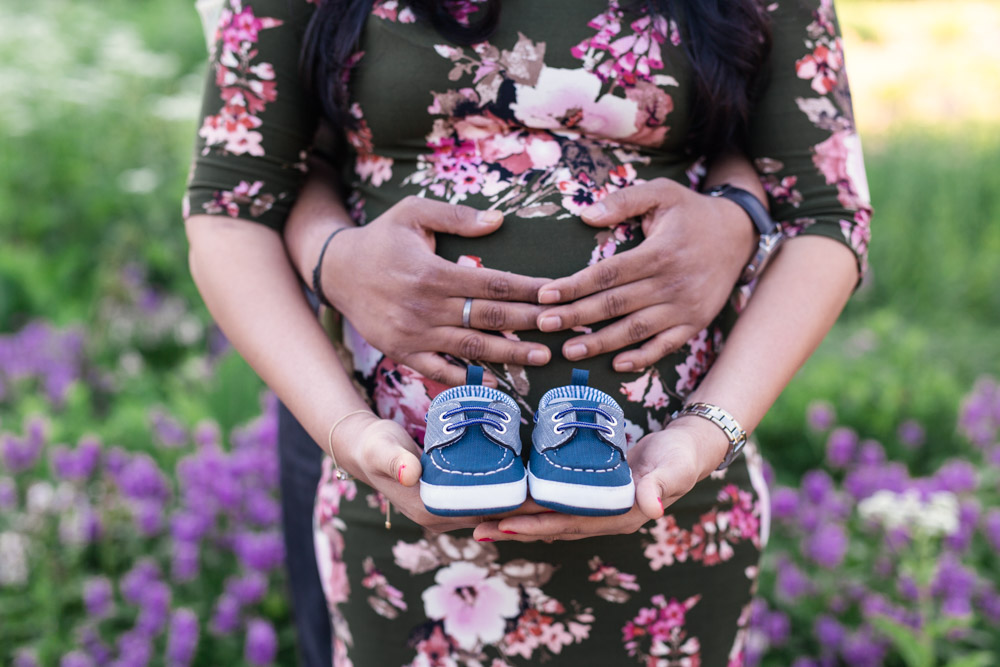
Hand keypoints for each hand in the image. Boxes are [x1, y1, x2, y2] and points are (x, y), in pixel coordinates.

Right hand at [322, 197, 551, 386]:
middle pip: (490, 317)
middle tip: (565, 327)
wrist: (336, 271)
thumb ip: (456, 216)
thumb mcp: (413, 212)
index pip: (494, 284)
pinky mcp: (402, 352)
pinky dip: (468, 379)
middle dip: (531, 323)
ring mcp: (414, 334)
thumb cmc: (381, 238)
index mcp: (433, 272)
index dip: (529, 290)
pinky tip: (495, 382)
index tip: (558, 294)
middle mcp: (425, 307)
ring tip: (543, 356)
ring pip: (472, 348)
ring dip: (510, 354)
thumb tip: (499, 220)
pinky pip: (440, 371)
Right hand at [334, 412, 555, 532]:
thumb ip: (395, 459)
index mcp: (434, 511)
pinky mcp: (455, 497)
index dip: (521, 507)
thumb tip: (412, 472)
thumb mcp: (383, 448)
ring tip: (566, 490)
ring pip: (498, 509)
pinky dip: (513, 495)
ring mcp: (451, 509)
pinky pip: (491, 500)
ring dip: (527, 503)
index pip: (489, 514)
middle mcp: (446, 517)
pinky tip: (538, 483)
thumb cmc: (374, 445)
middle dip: (534, 508)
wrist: (363, 447)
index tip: (553, 496)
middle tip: (573, 492)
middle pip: (500, 515)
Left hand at [471, 418, 728, 541]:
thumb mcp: (674, 467)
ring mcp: (595, 507)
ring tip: (479, 518)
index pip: (569, 523)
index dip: (536, 525)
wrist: (688, 448)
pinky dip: (530, 503)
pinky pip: (555, 502)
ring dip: (515, 519)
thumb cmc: (681, 456)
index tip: (505, 524)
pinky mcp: (590, 493)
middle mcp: (602, 517)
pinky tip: (507, 498)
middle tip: (474, 527)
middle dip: (513, 528)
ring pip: (548, 517)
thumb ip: (662, 485)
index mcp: (619, 516)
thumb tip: (652, 508)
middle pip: (550, 525)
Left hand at [534, 179, 756, 371]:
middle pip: (615, 304)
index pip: (608, 272)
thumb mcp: (662, 193)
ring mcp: (685, 307)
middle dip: (576, 316)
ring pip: (635, 330)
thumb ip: (624, 200)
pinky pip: (665, 346)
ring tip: (568, 351)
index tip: (545, 294)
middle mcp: (672, 283)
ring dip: (600, 343)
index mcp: (659, 252)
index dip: (575, 285)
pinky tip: (616, 364)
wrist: (740, 235)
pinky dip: (641, 358)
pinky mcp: (694, 323)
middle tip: (543, 324)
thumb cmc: (692, 212)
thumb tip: (585, 215)